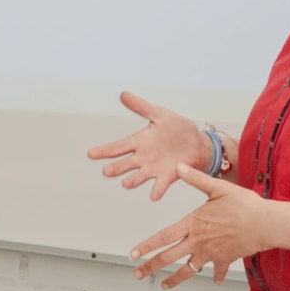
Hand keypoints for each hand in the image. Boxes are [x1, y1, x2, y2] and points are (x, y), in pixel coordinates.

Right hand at [87, 91, 212, 200]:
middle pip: (125, 164)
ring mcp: (154, 169)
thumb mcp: (160, 114)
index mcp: (140, 142)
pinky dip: (157, 191)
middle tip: (107, 172)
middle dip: (116, 168)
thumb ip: (141, 107)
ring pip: (139, 176)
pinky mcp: (168, 177)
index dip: (104, 151)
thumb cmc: (178, 129)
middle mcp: (143, 157)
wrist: (198, 144)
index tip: (90, 154)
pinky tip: (153, 196)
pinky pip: (160, 185)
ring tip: (126, 183)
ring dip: (133, 180)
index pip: (118, 147)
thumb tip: (123, 94)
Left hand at [130, 170, 267, 285]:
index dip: (146, 246)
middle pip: (169, 258)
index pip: (163, 237)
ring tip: (164, 286)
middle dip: (151, 267)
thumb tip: (179, 166)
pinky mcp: (226, 258)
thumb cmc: (245, 205)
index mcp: (193, 224)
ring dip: (175, 279)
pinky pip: (218, 270)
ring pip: (188, 271)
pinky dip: (216, 275)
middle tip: (137, 274)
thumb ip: (197, 179)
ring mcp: (211, 253)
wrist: (268, 224)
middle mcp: (198, 242)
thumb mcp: (219, 188)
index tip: (133, 254)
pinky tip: (214, 280)